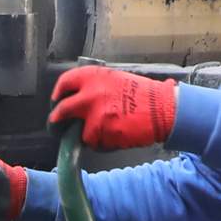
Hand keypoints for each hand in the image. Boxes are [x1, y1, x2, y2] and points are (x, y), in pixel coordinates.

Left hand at [49, 66, 178, 151]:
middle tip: (57, 126)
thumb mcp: (116, 79)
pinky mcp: (100, 132)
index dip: (58, 95)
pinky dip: (100, 143)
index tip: (57, 102)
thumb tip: (77, 98)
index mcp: (93, 76)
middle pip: (61, 110)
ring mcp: (94, 114)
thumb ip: (94, 87)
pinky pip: (93, 142)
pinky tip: (115, 134)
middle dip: (56, 121)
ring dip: (87, 134)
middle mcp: (90, 93)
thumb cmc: (144, 95)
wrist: (164, 109)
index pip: (64, 83)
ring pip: (78, 131)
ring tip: (106, 129)